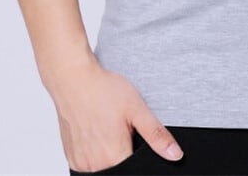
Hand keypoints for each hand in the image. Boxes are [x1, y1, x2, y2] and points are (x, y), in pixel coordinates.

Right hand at [45, 55, 184, 171]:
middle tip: (121, 128)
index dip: (139, 152)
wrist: (73, 80)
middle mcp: (95, 165)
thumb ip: (156, 135)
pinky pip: (89, 164)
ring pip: (104, 167)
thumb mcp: (137, 109)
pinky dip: (96, 152)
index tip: (135, 137)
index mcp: (114, 156)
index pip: (136, 168)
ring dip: (110, 153)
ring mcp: (81, 162)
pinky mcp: (72, 157)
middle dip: (125, 152)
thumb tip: (176, 154)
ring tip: (109, 128)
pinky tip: (98, 131)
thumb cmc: (103, 90)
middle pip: (120, 168)